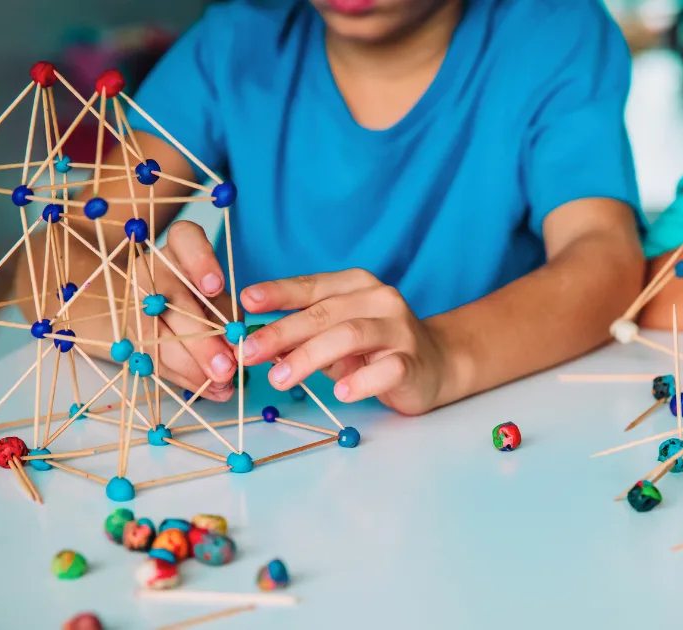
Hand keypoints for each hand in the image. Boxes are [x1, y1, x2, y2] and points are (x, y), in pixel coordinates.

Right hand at [128, 221, 237, 400]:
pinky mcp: (127, 332)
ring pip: (160, 337)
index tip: (215, 287)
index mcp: (180, 248)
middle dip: (202, 340)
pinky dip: (185, 378)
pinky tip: (211, 389)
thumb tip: (237, 352)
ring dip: (194, 366)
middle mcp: (154, 270)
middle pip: (174, 303)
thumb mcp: (214, 294)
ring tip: (223, 383)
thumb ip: (228, 315)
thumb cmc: (194, 294)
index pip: (185, 239)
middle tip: (227, 367)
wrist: (137, 302)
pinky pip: (154, 359)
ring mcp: (135, 303)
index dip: (201, 261)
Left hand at [238, 269, 452, 415]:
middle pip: (325, 313)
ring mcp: (399, 329)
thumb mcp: (336, 337)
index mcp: (357, 286)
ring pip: (351, 336)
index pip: (312, 286)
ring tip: (280, 377)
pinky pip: (386, 369)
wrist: (437, 364)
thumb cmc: (376, 349)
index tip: (245, 302)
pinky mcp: (413, 361)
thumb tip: (256, 343)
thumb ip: (303, 336)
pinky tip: (342, 393)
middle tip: (250, 352)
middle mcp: (380, 300)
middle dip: (283, 332)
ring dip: (310, 356)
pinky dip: (362, 381)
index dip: (278, 293)